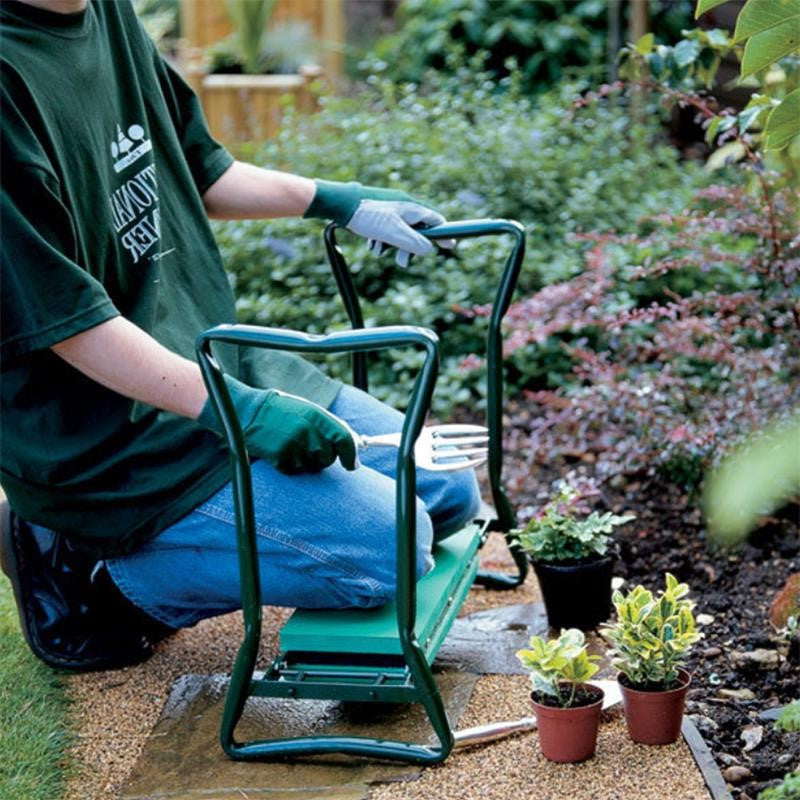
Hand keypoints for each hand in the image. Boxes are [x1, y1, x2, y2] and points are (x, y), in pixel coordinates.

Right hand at [198, 376, 357, 473]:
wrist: (251, 412)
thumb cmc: (285, 412)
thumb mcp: (309, 411)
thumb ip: (330, 427)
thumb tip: (353, 447)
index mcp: (317, 416)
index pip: (343, 439)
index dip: (351, 455)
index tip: (352, 464)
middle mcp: (307, 431)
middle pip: (328, 458)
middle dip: (324, 457)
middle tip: (310, 446)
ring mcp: (293, 445)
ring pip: (312, 467)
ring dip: (306, 461)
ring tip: (293, 444)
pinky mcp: (279, 457)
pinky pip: (295, 470)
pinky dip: (291, 465)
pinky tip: (282, 450)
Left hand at [304, 179, 452, 266]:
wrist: (340, 204)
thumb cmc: (368, 216)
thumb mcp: (393, 233)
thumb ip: (412, 242)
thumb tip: (429, 250)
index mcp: (412, 208)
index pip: (436, 221)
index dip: (444, 235)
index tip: (450, 246)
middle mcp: (404, 207)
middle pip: (418, 230)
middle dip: (410, 247)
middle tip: (402, 261)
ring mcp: (391, 210)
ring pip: (401, 232)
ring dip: (392, 245)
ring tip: (379, 249)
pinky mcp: (379, 214)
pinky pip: (387, 230)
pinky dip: (382, 239)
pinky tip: (372, 243)